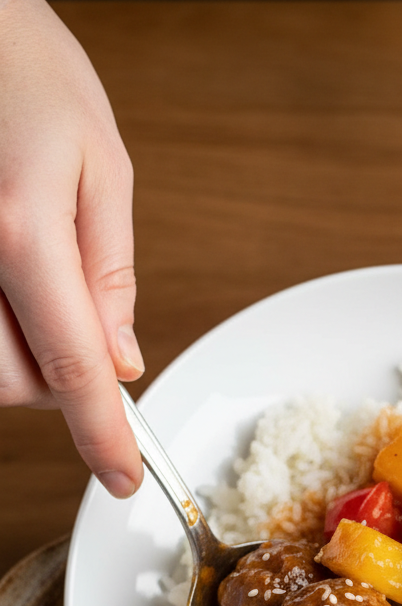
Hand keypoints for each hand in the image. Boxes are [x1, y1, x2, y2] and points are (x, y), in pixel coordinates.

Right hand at [0, 0, 142, 496]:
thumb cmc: (23, 68)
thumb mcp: (100, 165)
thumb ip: (110, 276)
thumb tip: (121, 364)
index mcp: (20, 229)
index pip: (72, 369)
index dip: (104, 436)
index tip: (127, 479)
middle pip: (15, 383)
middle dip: (60, 383)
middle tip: (86, 330)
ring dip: (21, 360)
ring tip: (34, 287)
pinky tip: (9, 287)